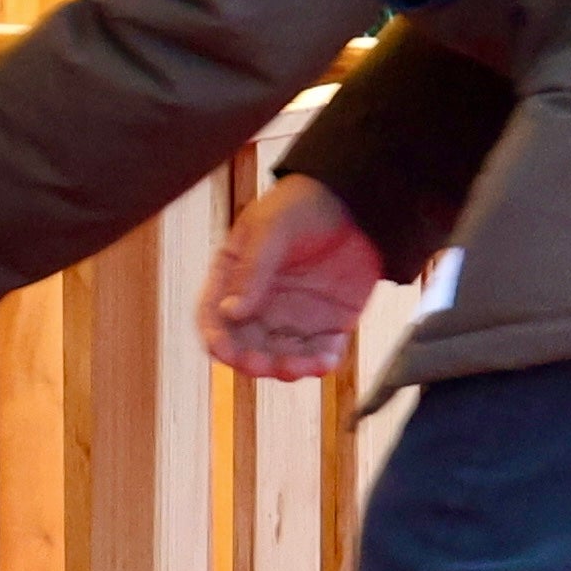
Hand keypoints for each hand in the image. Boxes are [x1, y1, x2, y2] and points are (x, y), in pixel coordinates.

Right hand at [205, 174, 382, 382]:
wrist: (357, 200)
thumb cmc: (305, 204)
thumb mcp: (272, 228)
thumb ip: (252, 269)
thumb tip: (229, 312)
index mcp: (234, 277)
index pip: (213, 315)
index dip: (215, 337)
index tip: (223, 350)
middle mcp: (260, 304)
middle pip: (244, 346)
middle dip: (249, 361)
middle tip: (260, 363)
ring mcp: (293, 318)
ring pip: (280, 358)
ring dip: (284, 369)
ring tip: (297, 366)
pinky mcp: (328, 325)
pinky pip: (319, 354)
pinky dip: (319, 365)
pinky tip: (323, 363)